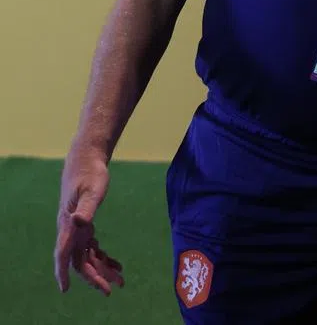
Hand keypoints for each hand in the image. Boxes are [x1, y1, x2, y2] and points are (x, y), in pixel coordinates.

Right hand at [54, 148, 123, 295]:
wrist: (87, 160)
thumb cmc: (90, 173)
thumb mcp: (92, 189)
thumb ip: (87, 207)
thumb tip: (79, 222)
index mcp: (68, 225)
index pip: (63, 254)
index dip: (62, 272)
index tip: (65, 289)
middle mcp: (70, 231)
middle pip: (79, 261)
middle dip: (94, 277)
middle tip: (112, 289)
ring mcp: (77, 230)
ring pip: (87, 258)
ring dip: (102, 270)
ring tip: (121, 280)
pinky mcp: (85, 226)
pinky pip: (92, 248)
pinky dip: (103, 257)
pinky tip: (117, 264)